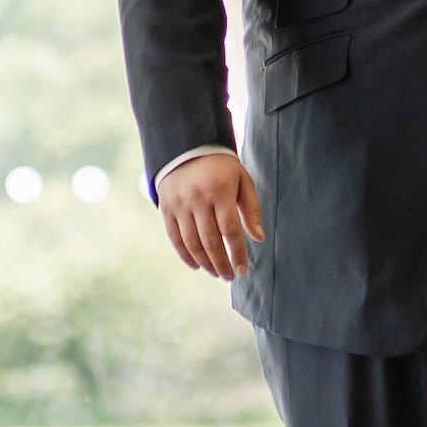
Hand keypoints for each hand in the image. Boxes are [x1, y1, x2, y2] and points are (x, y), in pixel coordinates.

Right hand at [157, 153, 265, 279]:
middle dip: (221, 263)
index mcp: (219, 191)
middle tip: (230, 277)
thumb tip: (259, 238)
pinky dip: (185, 255)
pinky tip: (197, 266)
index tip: (243, 270)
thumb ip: (252, 209)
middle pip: (210, 240)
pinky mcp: (166, 208)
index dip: (237, 253)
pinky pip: (175, 238)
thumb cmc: (222, 169)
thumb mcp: (243, 181)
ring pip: (192, 242)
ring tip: (217, 273)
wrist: (188, 149)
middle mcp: (197, 199)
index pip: (230, 230)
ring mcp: (179, 204)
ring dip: (205, 263)